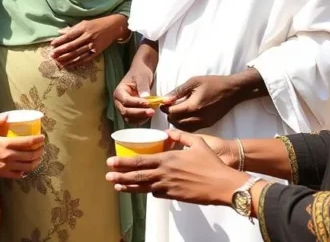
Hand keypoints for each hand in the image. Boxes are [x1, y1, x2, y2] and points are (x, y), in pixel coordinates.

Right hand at [0, 117, 44, 178]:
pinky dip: (25, 172)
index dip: (37, 140)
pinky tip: (27, 167)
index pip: (27, 142)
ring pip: (27, 167)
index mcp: (5, 144)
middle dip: (39, 151)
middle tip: (42, 147)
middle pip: (30, 155)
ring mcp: (6, 167)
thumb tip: (8, 116)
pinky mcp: (2, 174)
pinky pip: (18, 175)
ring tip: (38, 157)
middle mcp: (8, 156)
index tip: (42, 137)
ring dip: (36, 162)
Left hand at [50, 15, 125, 66]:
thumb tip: (60, 32)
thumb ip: (72, 28)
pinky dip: (76, 62)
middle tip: (52, 55)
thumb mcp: (85, 22)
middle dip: (61, 51)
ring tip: (58, 62)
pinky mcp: (97, 52)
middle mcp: (88, 37)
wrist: (114, 27)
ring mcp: (93, 45)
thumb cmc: (98, 24)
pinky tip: (69, 65)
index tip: (52, 44)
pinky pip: (85, 59)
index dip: (60, 41)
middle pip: (72, 46)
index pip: (69, 36)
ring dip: (67, 59)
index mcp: (84, 28)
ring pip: (77, 54)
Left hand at [105, 130, 244, 204]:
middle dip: (120, 176)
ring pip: (144, 187)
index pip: (140, 161)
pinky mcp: (174, 197)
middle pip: (137, 176)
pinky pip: (157, 193)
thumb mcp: (197, 143)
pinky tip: (141, 190)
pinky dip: (148, 191)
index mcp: (167, 159)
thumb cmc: (211, 163)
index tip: (111, 162)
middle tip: (107, 176)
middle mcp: (164, 174)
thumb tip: (168, 132)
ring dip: (129, 187)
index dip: (124, 163)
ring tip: (117, 186)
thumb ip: (181, 136)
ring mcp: (168, 187)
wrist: (222, 185)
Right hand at [113, 61, 159, 124]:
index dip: (136, 103)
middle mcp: (119, 102)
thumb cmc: (140, 72)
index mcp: (119, 92)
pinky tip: (150, 114)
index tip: (147, 102)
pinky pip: (135, 120)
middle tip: (151, 111)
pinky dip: (142, 119)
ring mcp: (125, 108)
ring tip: (152, 112)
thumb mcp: (142, 77)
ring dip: (141, 117)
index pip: (125, 100)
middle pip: (125, 112)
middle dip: (139, 113)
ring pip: (129, 118)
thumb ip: (143, 87)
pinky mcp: (132, 112)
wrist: (143, 72)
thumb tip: (145, 97)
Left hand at [163, 75, 239, 131]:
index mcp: (193, 106)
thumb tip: (165, 99)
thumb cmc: (213, 83)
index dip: (165, 108)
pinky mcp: (208, 124)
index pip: (172, 112)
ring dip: (177, 121)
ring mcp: (204, 123)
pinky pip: (192, 128)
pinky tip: (185, 116)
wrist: (232, 90)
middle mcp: (198, 118)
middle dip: (170, 115)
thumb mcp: (193, 82)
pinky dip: (185, 124)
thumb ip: (178, 91)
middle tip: (169, 107)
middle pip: (176, 122)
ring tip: (176, 111)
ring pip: (183, 127)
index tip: (163, 103)